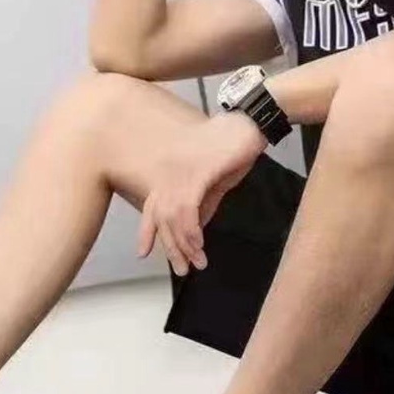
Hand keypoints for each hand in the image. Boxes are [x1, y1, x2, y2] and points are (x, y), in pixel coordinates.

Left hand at [137, 112, 267, 275]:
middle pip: (160, 217)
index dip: (146, 231)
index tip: (143, 253)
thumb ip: (204, 204)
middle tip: (181, 270)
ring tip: (196, 264)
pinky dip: (191, 230)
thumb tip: (195, 229)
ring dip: (183, 245)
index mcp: (170, 173)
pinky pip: (187, 208)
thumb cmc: (233, 150)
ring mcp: (180, 171)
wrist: (249, 124)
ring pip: (172, 216)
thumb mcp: (216, 183)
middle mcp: (168, 172)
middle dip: (170, 247)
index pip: (152, 206)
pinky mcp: (196, 171)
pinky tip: (199, 246)